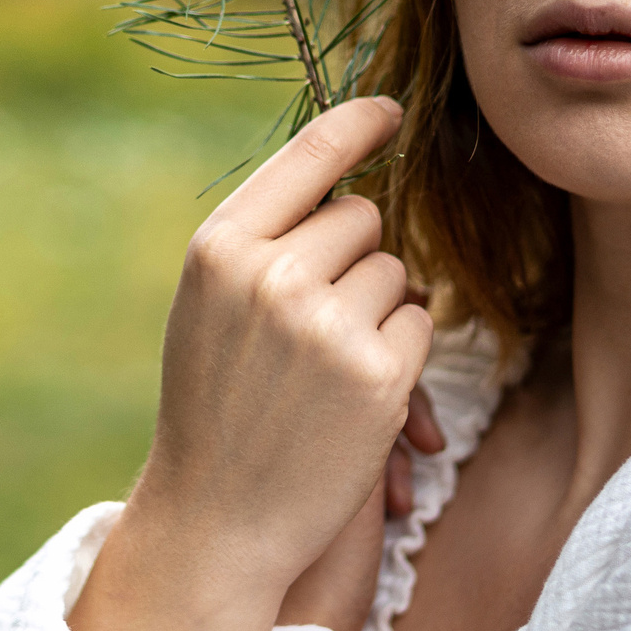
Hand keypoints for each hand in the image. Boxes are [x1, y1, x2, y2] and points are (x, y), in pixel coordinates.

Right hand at [126, 96, 434, 603]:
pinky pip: (420, 325)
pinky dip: (403, 356)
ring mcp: (324, 323)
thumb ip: (264, 241)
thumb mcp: (210, 308)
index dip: (359, 124)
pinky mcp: (376, 374)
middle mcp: (269, 274)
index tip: (392, 110)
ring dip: (382, 310)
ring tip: (328, 367)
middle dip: (357, 258)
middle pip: (363, 216)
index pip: (309, 154)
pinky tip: (357, 397)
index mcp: (219, 249)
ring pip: (397, 272)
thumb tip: (351, 176)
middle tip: (316, 321)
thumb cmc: (217, 408)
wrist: (215, 520)